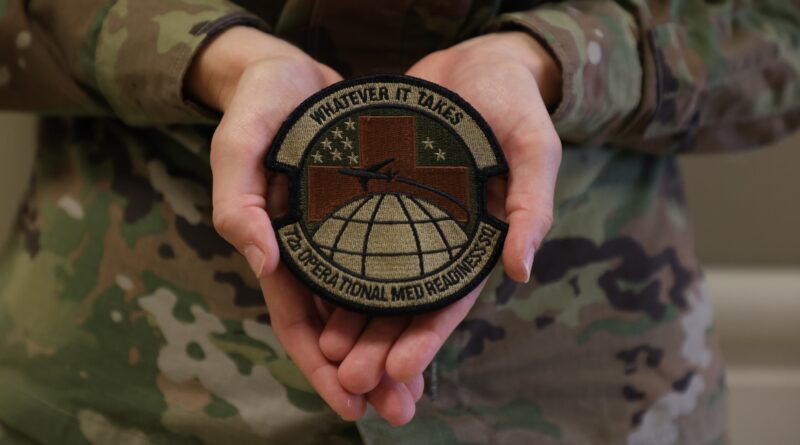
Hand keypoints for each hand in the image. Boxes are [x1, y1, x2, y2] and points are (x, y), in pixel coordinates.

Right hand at [186, 27, 424, 422]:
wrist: (292, 73)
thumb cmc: (260, 107)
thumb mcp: (239, 146)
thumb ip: (239, 203)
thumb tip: (263, 265)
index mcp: (279, 249)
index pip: (298, 323)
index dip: (319, 369)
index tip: (348, 405)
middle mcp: (314, 254)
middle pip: (340, 327)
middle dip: (367, 371)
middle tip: (401, 409)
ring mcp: (345, 237)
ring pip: (371, 305)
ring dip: (393, 346)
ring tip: (421, 386)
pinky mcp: (374, 216)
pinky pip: (393, 265)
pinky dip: (410, 297)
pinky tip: (434, 320)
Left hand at [321, 31, 562, 422]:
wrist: (474, 63)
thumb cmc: (513, 103)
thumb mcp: (534, 149)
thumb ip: (530, 206)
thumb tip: (520, 272)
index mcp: (476, 243)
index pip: (448, 303)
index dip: (425, 341)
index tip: (397, 372)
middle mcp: (437, 240)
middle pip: (404, 306)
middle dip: (379, 347)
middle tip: (350, 381)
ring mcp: (405, 222)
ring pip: (373, 282)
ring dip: (352, 321)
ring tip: (326, 356)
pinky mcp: (377, 198)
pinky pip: (352, 240)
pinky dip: (334, 271)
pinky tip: (310, 297)